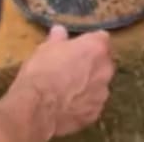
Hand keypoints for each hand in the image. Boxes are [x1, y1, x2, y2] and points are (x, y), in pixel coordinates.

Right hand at [0, 25, 114, 139]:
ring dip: (89, 85)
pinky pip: (92, 104)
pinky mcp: (95, 113)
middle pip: (103, 62)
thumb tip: (59, 30)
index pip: (101, 38)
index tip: (77, 47)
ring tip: (67, 90)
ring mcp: (102, 93)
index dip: (88, 42)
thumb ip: (58, 38)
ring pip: (99, 84)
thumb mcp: (45, 49)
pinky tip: (67, 105)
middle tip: (71, 68)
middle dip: (91, 64)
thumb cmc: (42, 72)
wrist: (37, 108)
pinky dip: (83, 104)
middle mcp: (106, 69)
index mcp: (96, 48)